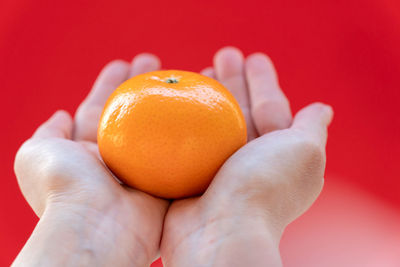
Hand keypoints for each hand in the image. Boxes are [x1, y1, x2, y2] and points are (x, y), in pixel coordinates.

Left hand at [13, 55, 167, 266]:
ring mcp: (143, 167)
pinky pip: (179, 148)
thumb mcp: (36, 153)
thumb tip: (60, 114)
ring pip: (157, 125)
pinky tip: (195, 105)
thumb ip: (48, 132)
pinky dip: (187, 127)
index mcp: (88, 151)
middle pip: (131, 112)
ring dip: (166, 99)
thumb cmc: (64, 187)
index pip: (100, 109)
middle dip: (140, 85)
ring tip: (176, 72)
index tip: (122, 64)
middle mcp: (117, 158)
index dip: (109, 85)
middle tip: (152, 61)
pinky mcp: (166, 178)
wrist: (97, 226)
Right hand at [160, 47, 332, 266]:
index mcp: (275, 153)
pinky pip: (186, 138)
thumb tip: (323, 109)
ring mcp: (216, 167)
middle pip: (239, 110)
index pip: (270, 107)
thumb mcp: (304, 152)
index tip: (252, 57)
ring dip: (207, 94)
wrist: (221, 232)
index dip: (264, 82)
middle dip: (233, 81)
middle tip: (222, 55)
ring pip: (211, 122)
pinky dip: (183, 118)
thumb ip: (311, 128)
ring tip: (198, 69)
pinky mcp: (189, 173)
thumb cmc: (265, 187)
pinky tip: (175, 99)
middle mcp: (246, 160)